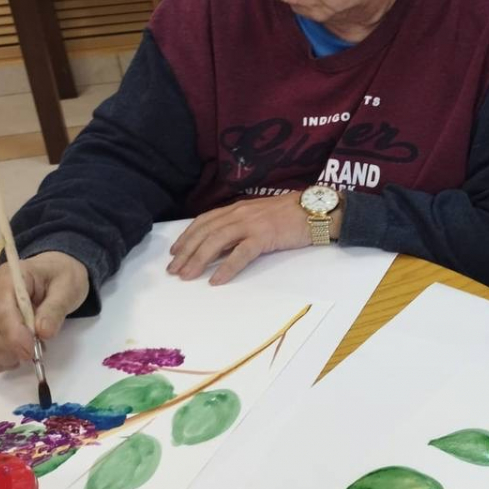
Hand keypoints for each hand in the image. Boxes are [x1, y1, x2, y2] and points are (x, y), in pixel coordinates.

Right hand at [0, 252, 88, 372]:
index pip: (1, 310)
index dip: (13, 335)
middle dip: (6, 349)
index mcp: (9, 277)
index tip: (30, 351)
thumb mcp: (68, 288)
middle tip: (32, 355)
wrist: (54, 274)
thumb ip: (56, 309)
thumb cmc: (61, 278)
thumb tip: (43, 332)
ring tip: (26, 355)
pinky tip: (12, 359)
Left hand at [167, 194, 338, 284]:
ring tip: (187, 275)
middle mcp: (239, 213)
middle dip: (186, 252)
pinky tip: (216, 280)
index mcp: (237, 208)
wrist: (315, 210)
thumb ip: (241, 226)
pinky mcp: (264, 236)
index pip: (204, 221)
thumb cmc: (290, 214)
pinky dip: (226, 267)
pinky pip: (240, 253)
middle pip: (205, 232)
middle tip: (173, 270)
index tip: (174, 252)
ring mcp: (251, 224)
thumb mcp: (259, 215)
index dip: (187, 236)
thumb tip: (222, 244)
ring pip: (216, 241)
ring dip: (198, 259)